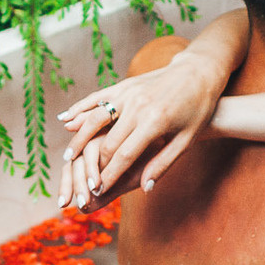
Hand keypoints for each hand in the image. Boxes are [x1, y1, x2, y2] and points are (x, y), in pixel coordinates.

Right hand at [56, 53, 224, 207]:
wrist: (198, 72)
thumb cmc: (196, 110)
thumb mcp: (186, 140)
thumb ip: (164, 163)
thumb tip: (145, 187)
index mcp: (154, 122)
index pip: (125, 156)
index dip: (110, 176)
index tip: (99, 192)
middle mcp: (137, 106)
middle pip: (107, 142)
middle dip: (94, 165)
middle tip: (83, 182)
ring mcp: (128, 93)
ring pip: (95, 119)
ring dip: (79, 138)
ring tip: (67, 156)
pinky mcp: (123, 84)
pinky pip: (96, 98)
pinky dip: (79, 109)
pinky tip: (65, 120)